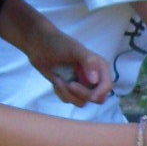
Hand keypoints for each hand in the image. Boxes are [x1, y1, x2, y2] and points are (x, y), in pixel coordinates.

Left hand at [0, 0, 114, 104]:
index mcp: (99, 67)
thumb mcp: (75, 49)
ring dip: (68, 93)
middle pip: (97, 98)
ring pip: (81, 102)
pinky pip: (69, 100)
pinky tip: (56, 80)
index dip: (101, 93)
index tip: (91, 96)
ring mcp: (81, 85)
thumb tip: (95, 80)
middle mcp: (93, 78)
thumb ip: (88, 62)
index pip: (107, 86)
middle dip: (82, 94)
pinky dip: (61, 92)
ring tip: (59, 79)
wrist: (39, 45)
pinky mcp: (70, 90)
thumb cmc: (59, 43)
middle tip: (70, 84)